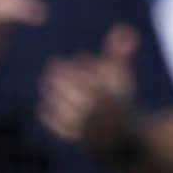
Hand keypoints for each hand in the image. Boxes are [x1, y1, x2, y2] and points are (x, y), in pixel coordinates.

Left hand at [41, 24, 141, 156]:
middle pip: (67, 85)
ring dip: (50, 90)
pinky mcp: (73, 138)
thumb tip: (125, 30)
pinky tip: (48, 104)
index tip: (82, 60)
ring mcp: (83, 125)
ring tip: (48, 83)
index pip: (87, 72)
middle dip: (60, 74)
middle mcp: (94, 110)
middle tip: (54, 67)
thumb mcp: (122, 78)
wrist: (123, 142)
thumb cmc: (120, 102)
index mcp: (108, 94)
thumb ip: (121, 53)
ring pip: (57, 102)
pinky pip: (51, 121)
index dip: (82, 64)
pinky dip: (47, 111)